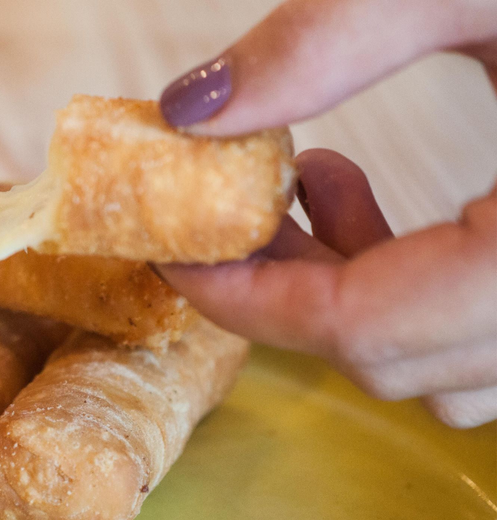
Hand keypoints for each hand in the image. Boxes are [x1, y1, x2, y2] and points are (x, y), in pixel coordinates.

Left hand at [155, 0, 496, 427]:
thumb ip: (333, 37)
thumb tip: (190, 108)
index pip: (369, 329)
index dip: (251, 302)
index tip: (177, 256)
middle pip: (397, 357)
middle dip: (285, 291)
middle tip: (228, 211)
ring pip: (444, 360)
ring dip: (343, 288)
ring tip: (302, 182)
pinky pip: (485, 329)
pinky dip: (406, 283)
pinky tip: (362, 190)